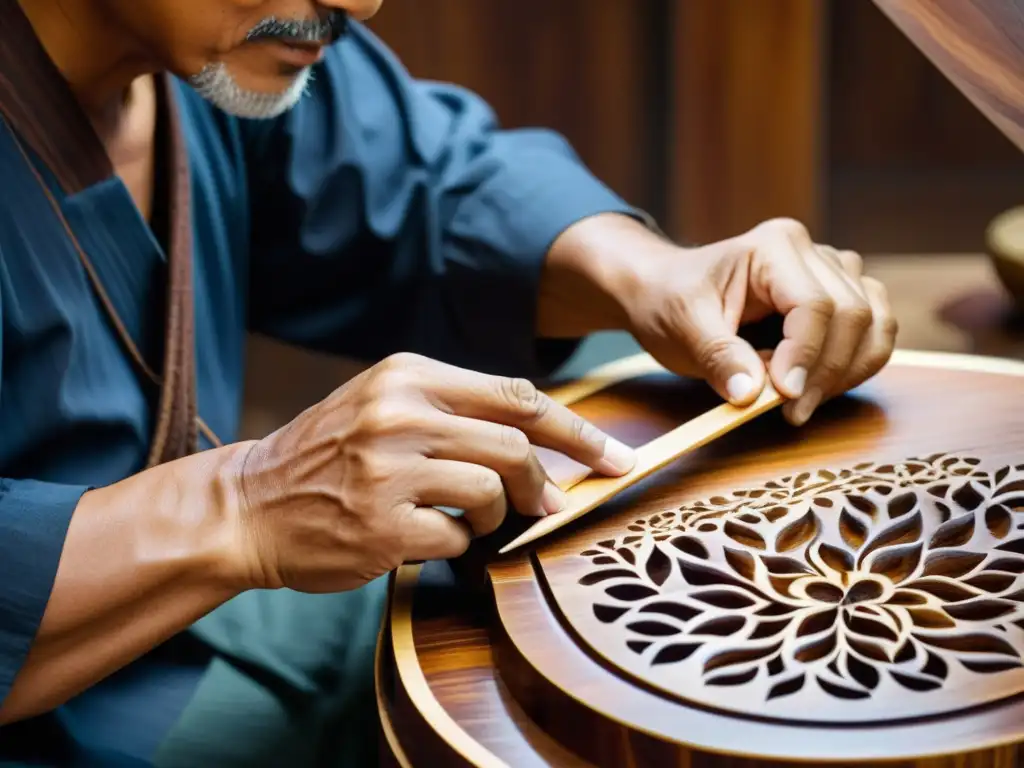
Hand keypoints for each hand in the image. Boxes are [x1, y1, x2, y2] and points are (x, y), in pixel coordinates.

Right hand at [231, 353, 635, 591]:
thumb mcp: (386, 405)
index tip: (614, 457)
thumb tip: (544, 444)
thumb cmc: (330, 455)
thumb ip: (458, 411)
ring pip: (491, 490)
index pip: (516, 396)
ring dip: (492, 515)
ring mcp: (388, 470)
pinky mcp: (382, 525)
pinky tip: (422, 538)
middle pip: (515, 445)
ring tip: (462, 518)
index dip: (576, 430)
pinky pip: (457, 539)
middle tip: (544, 503)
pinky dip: (455, 545)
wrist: (249, 503)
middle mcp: (399, 414)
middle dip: (541, 481)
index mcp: (408, 374)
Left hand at [619, 217, 897, 424]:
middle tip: (791, 412)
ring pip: (875, 323)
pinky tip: (816, 386)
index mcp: (774, 246)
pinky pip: (875, 331)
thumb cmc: (670, 300)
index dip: (807, 356)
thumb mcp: (682, 327)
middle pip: (853, 314)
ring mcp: (833, 272)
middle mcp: (813, 252)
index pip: (814, 304)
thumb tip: (751, 394)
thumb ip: (718, 356)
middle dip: (827, 372)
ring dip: (846, 372)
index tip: (785, 398)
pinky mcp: (841, 296)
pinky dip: (854, 365)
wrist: (664, 291)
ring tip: (800, 401)